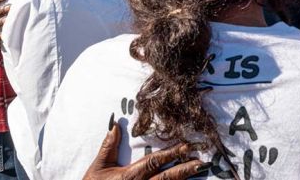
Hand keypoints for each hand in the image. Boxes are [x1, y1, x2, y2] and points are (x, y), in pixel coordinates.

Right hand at [83, 118, 208, 179]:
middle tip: (201, 162)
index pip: (154, 162)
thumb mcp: (98, 168)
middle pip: (167, 179)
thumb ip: (108, 147)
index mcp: (130, 177)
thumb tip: (115, 125)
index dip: (171, 154)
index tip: (186, 146)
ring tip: (199, 172)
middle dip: (185, 170)